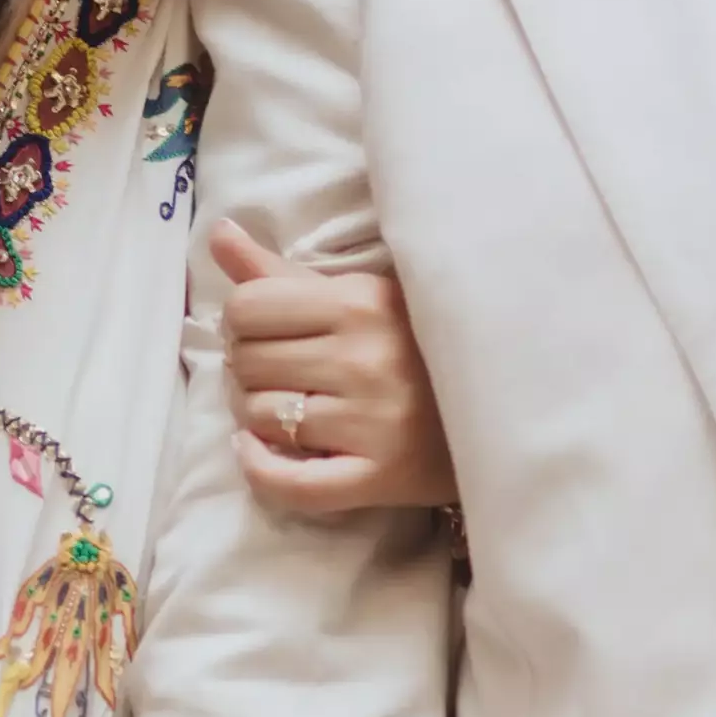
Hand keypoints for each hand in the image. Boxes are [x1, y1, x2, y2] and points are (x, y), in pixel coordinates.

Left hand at [212, 217, 456, 517]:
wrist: (498, 405)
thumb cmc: (418, 343)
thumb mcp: (359, 293)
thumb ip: (280, 271)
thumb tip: (217, 233)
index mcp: (358, 302)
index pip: (247, 309)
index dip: (241, 323)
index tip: (264, 334)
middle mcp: (362, 359)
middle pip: (248, 364)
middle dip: (246, 370)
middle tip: (274, 374)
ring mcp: (370, 422)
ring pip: (260, 419)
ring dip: (255, 418)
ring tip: (282, 409)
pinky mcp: (378, 476)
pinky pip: (289, 483)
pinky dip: (259, 470)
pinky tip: (257, 453)